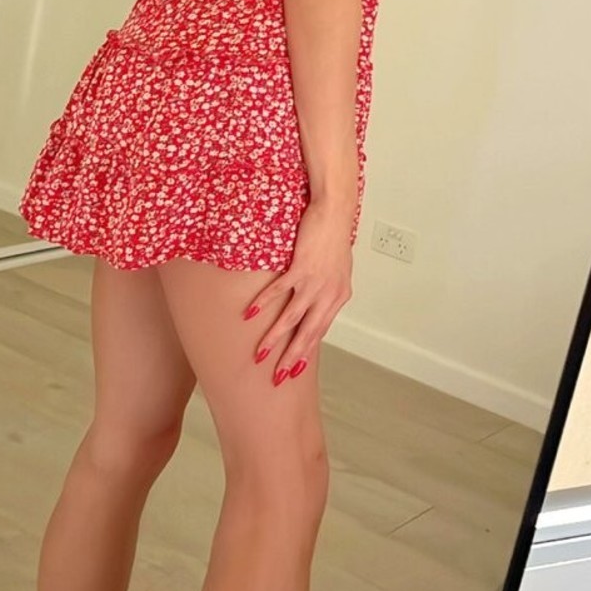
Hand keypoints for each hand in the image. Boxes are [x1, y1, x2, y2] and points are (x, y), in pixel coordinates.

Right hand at [242, 199, 353, 385]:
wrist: (335, 212)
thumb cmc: (334, 237)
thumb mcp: (337, 269)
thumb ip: (328, 289)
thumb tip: (317, 303)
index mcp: (338, 297)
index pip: (320, 331)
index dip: (306, 351)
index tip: (295, 368)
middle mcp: (329, 294)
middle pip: (308, 333)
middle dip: (292, 357)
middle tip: (278, 377)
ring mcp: (315, 282)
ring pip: (292, 318)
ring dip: (275, 338)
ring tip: (261, 355)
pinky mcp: (301, 268)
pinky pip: (280, 291)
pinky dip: (265, 303)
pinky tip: (252, 314)